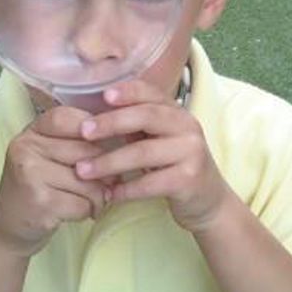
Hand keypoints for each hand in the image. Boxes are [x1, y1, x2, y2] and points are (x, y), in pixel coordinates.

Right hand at [0, 106, 111, 257]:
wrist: (9, 228)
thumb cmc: (40, 187)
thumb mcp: (51, 155)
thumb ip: (78, 141)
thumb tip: (127, 134)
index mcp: (33, 130)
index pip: (72, 118)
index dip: (98, 132)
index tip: (110, 146)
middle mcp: (27, 147)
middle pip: (87, 150)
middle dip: (105, 171)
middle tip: (106, 183)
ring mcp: (30, 173)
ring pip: (89, 180)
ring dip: (97, 196)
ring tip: (90, 200)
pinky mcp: (39, 202)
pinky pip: (83, 203)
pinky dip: (87, 212)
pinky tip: (76, 212)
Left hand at [74, 80, 230, 232]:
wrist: (209, 199)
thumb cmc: (174, 165)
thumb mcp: (160, 139)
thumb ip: (136, 126)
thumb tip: (93, 117)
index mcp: (177, 112)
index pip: (152, 93)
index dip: (129, 91)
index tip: (104, 95)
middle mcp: (187, 127)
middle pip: (147, 117)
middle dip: (111, 123)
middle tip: (83, 131)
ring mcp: (191, 153)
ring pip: (144, 153)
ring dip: (109, 162)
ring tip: (83, 170)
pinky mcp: (189, 180)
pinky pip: (151, 183)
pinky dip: (126, 190)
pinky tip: (109, 195)